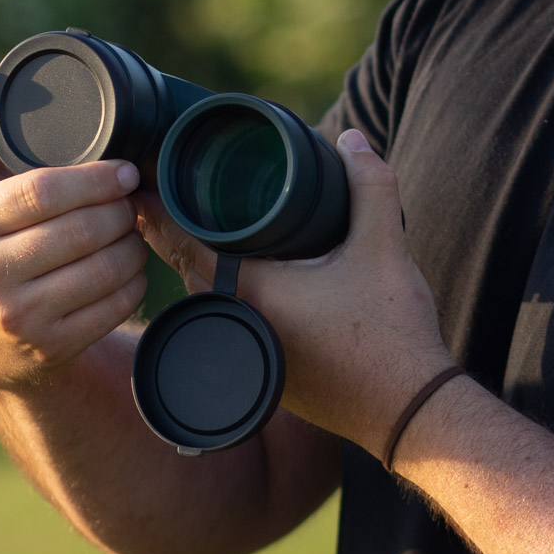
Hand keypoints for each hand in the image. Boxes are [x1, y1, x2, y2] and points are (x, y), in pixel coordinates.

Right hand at [0, 63, 150, 392]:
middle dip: (119, 208)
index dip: (94, 177)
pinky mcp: (51, 348)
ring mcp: (18, 316)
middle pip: (82, 230)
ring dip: (132, 242)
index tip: (123, 168)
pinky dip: (133, 280)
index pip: (43, 191)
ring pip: (104, 267)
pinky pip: (114, 304)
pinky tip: (126, 266)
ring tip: (129, 227)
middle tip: (131, 197)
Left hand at [138, 128, 455, 458]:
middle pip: (189, 271)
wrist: (411, 412)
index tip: (142, 188)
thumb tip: (354, 140)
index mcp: (251, 293)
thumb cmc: (391, 335)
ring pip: (211, 301)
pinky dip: (228, 296)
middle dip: (173, 235)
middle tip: (163, 198)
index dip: (158, 214)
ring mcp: (254, 357)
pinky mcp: (272, 377)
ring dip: (202, 268)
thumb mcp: (385, 247)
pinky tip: (245, 283)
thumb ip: (370, 185)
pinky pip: (232, 323)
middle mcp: (240, 327)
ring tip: (200, 232)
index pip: (183, 245)